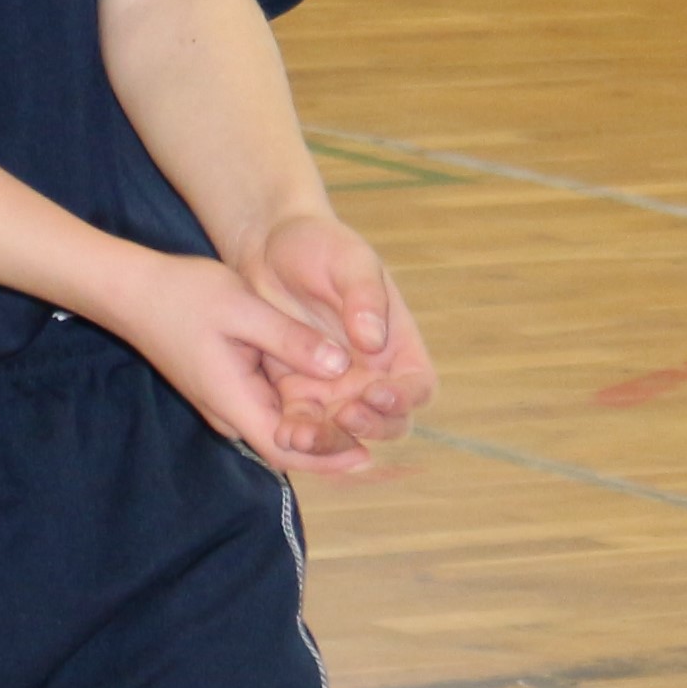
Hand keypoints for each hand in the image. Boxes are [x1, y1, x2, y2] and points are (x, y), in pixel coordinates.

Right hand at [89, 246, 372, 479]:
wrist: (134, 290)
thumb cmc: (183, 295)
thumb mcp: (242, 309)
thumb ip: (290, 341)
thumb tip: (339, 366)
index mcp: (233, 400)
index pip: (287, 447)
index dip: (328, 456)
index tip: (367, 453)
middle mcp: (231, 410)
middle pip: (288, 444)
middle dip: (331, 446)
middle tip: (378, 438)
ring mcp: (227, 400)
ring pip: (281, 425)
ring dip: (319, 427)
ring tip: (364, 419)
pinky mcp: (228, 385)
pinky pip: (271, 406)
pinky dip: (301, 407)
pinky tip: (331, 393)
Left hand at [242, 212, 437, 464]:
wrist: (269, 247)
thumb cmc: (320, 245)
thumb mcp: (348, 260)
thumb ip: (364, 297)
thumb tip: (374, 341)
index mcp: (397, 345)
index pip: (417, 386)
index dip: (404, 398)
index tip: (377, 390)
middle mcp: (371, 374)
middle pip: (387, 422)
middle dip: (370, 428)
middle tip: (346, 413)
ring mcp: (334, 388)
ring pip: (344, 434)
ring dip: (329, 442)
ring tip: (304, 434)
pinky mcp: (297, 393)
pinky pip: (303, 426)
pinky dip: (297, 436)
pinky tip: (282, 433)